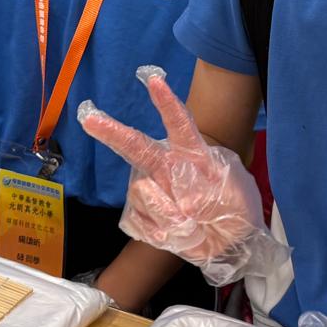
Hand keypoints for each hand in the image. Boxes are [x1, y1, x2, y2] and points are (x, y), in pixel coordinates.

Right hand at [78, 65, 281, 286]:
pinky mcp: (145, 218)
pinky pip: (139, 221)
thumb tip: (183, 202)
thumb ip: (210, 192)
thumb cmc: (237, 212)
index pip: (179, 125)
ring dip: (165, 213)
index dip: (166, 103)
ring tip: (189, 225)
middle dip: (113, 131)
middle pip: (137, 146)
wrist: (233, 247)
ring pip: (141, 191)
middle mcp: (167, 168)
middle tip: (89, 118)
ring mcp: (154, 192)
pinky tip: (177, 235)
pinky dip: (159, 233)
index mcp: (193, 156)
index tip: (153, 79)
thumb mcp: (236, 195)